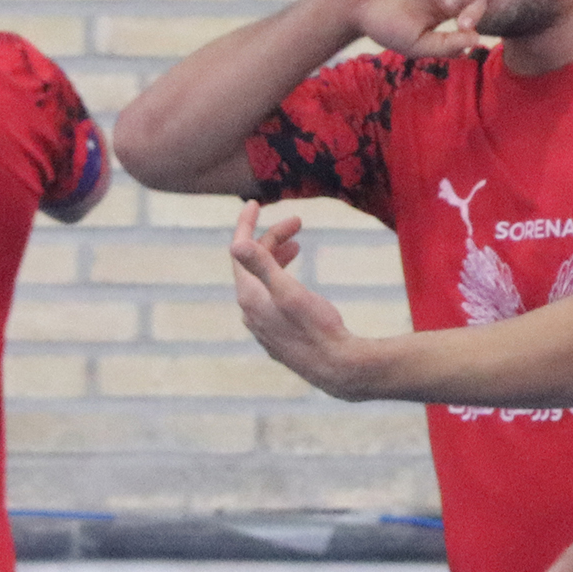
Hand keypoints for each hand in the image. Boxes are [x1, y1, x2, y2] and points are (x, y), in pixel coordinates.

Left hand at [229, 202, 371, 396]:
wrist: (336, 368)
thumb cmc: (317, 328)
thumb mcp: (289, 292)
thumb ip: (261, 266)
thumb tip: (235, 243)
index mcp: (250, 296)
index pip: (239, 252)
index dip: (245, 225)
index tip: (254, 203)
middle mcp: (250, 310)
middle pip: (252, 264)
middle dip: (272, 239)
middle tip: (298, 222)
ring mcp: (263, 323)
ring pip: (263, 281)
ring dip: (277, 258)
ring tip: (298, 245)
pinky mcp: (277, 333)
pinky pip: (270, 296)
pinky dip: (280, 278)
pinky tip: (294, 279)